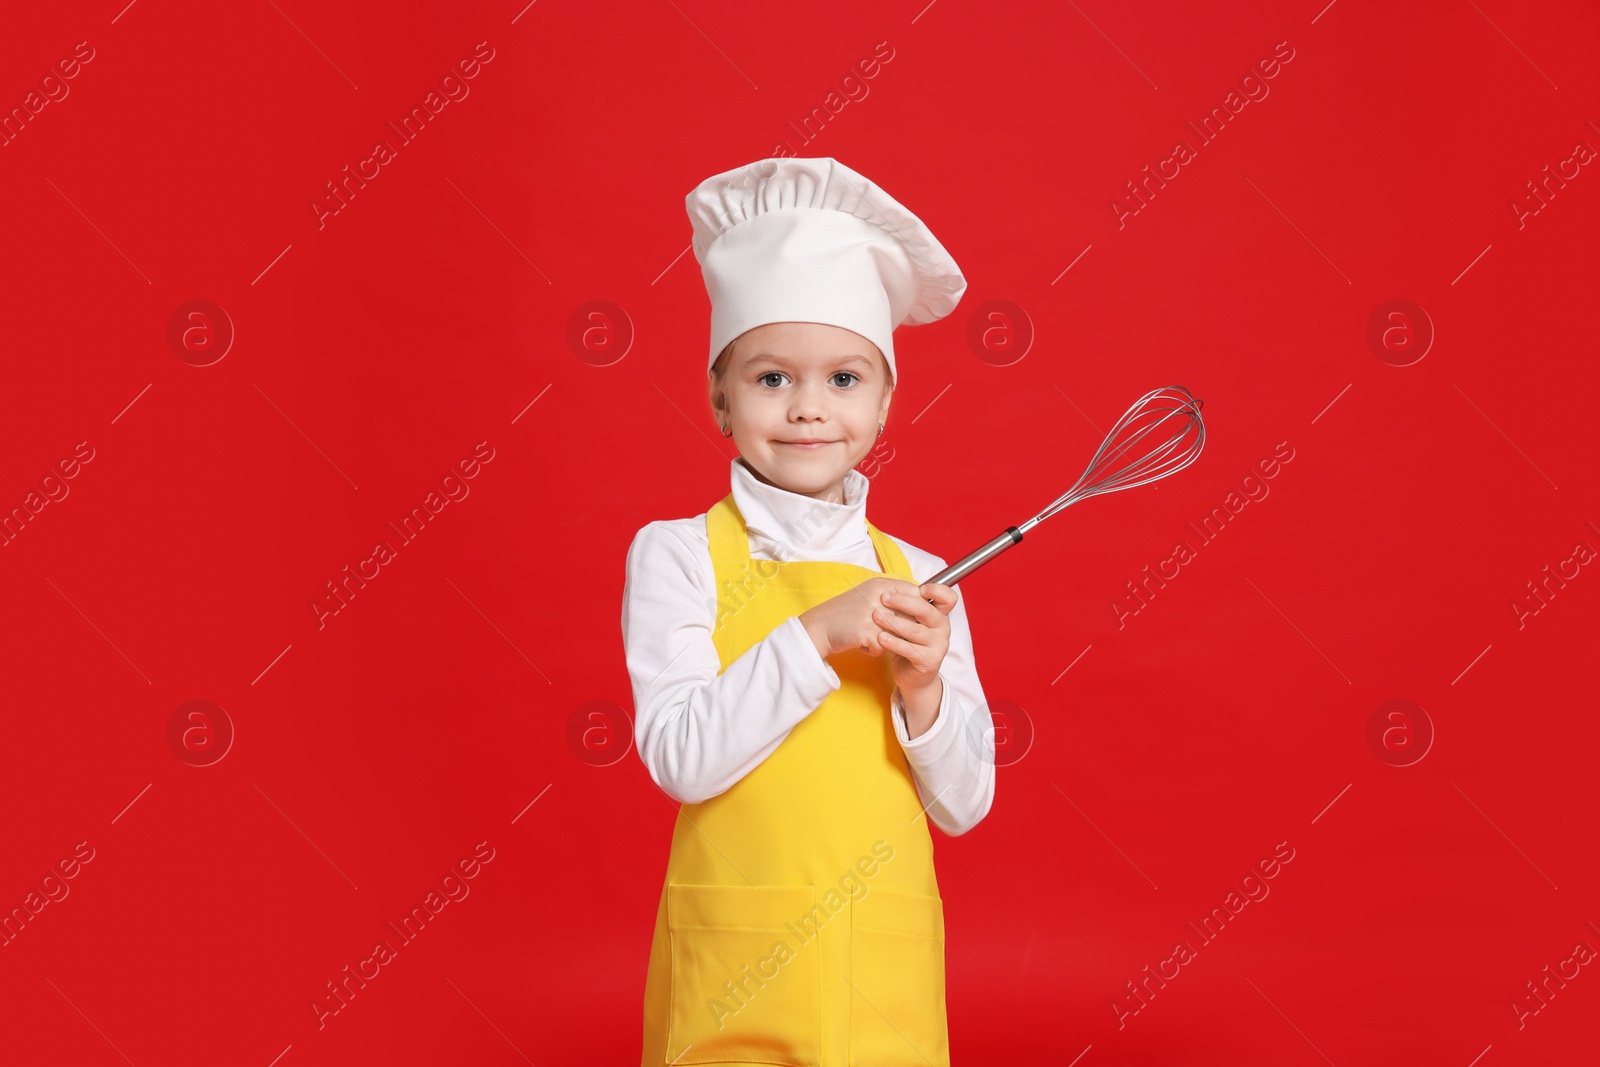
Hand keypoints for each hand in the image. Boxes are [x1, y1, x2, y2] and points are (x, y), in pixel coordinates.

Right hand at [799, 576, 926, 659]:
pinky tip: (862, 643)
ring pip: (898, 633)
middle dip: (904, 628)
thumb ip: (893, 597)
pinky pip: (883, 646)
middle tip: (893, 634)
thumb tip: (922, 605)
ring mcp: (872, 613)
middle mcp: (879, 595)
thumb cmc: (846, 613)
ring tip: (874, 637)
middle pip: (910, 615)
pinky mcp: (866, 631)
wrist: (818, 626)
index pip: (915, 594)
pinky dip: (874, 650)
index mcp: (882, 584)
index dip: (919, 609)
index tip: (915, 620)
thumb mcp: (869, 595)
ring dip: (888, 640)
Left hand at [876, 582, 956, 694]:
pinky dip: (894, 643)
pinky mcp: (929, 661)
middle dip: (903, 602)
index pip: (948, 598)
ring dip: (894, 622)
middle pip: (926, 610)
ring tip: (876, 616)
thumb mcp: (909, 621)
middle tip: (883, 597)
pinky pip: (911, 650)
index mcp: (940, 614)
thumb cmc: (908, 642)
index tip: (919, 588)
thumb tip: (888, 587)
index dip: (937, 591)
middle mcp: (943, 628)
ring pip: (915, 630)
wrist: (911, 674)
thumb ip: (906, 606)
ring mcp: (938, 645)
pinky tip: (881, 638)